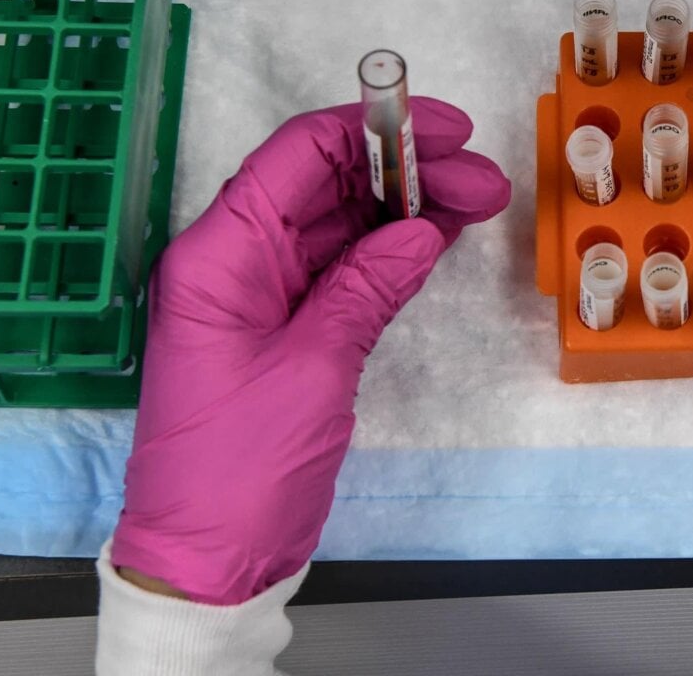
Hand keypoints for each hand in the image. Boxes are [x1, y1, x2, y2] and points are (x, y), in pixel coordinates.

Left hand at [110, 101, 510, 604]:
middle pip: (323, 183)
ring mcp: (258, 295)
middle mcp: (232, 262)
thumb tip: (420, 228)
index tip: (446, 129)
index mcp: (217, 256)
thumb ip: (366, 288)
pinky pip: (340, 267)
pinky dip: (388, 249)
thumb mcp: (312, 370)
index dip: (374, 128)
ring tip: (479, 202)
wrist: (207, 563)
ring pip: (338, 222)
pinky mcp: (284, 330)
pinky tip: (439, 236)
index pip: (298, 156)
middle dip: (405, 170)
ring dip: (406, 207)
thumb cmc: (237, 471)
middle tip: (484, 180)